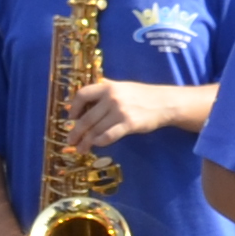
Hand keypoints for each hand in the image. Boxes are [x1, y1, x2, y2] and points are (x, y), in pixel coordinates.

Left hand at [70, 75, 210, 146]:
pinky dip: (100, 142)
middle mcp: (111, 97)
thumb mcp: (122, 86)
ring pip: (95, 130)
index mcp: (107, 86)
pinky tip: (97, 145)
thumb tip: (85, 95)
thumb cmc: (141, 95)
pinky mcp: (129, 124)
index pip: (82, 95)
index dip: (73, 108)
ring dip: (86, 142)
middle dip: (76, 132)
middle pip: (86, 118)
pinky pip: (108, 136)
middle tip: (70, 141)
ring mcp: (120, 111)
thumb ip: (105, 89)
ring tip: (81, 149)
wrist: (164, 102)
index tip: (71, 118)